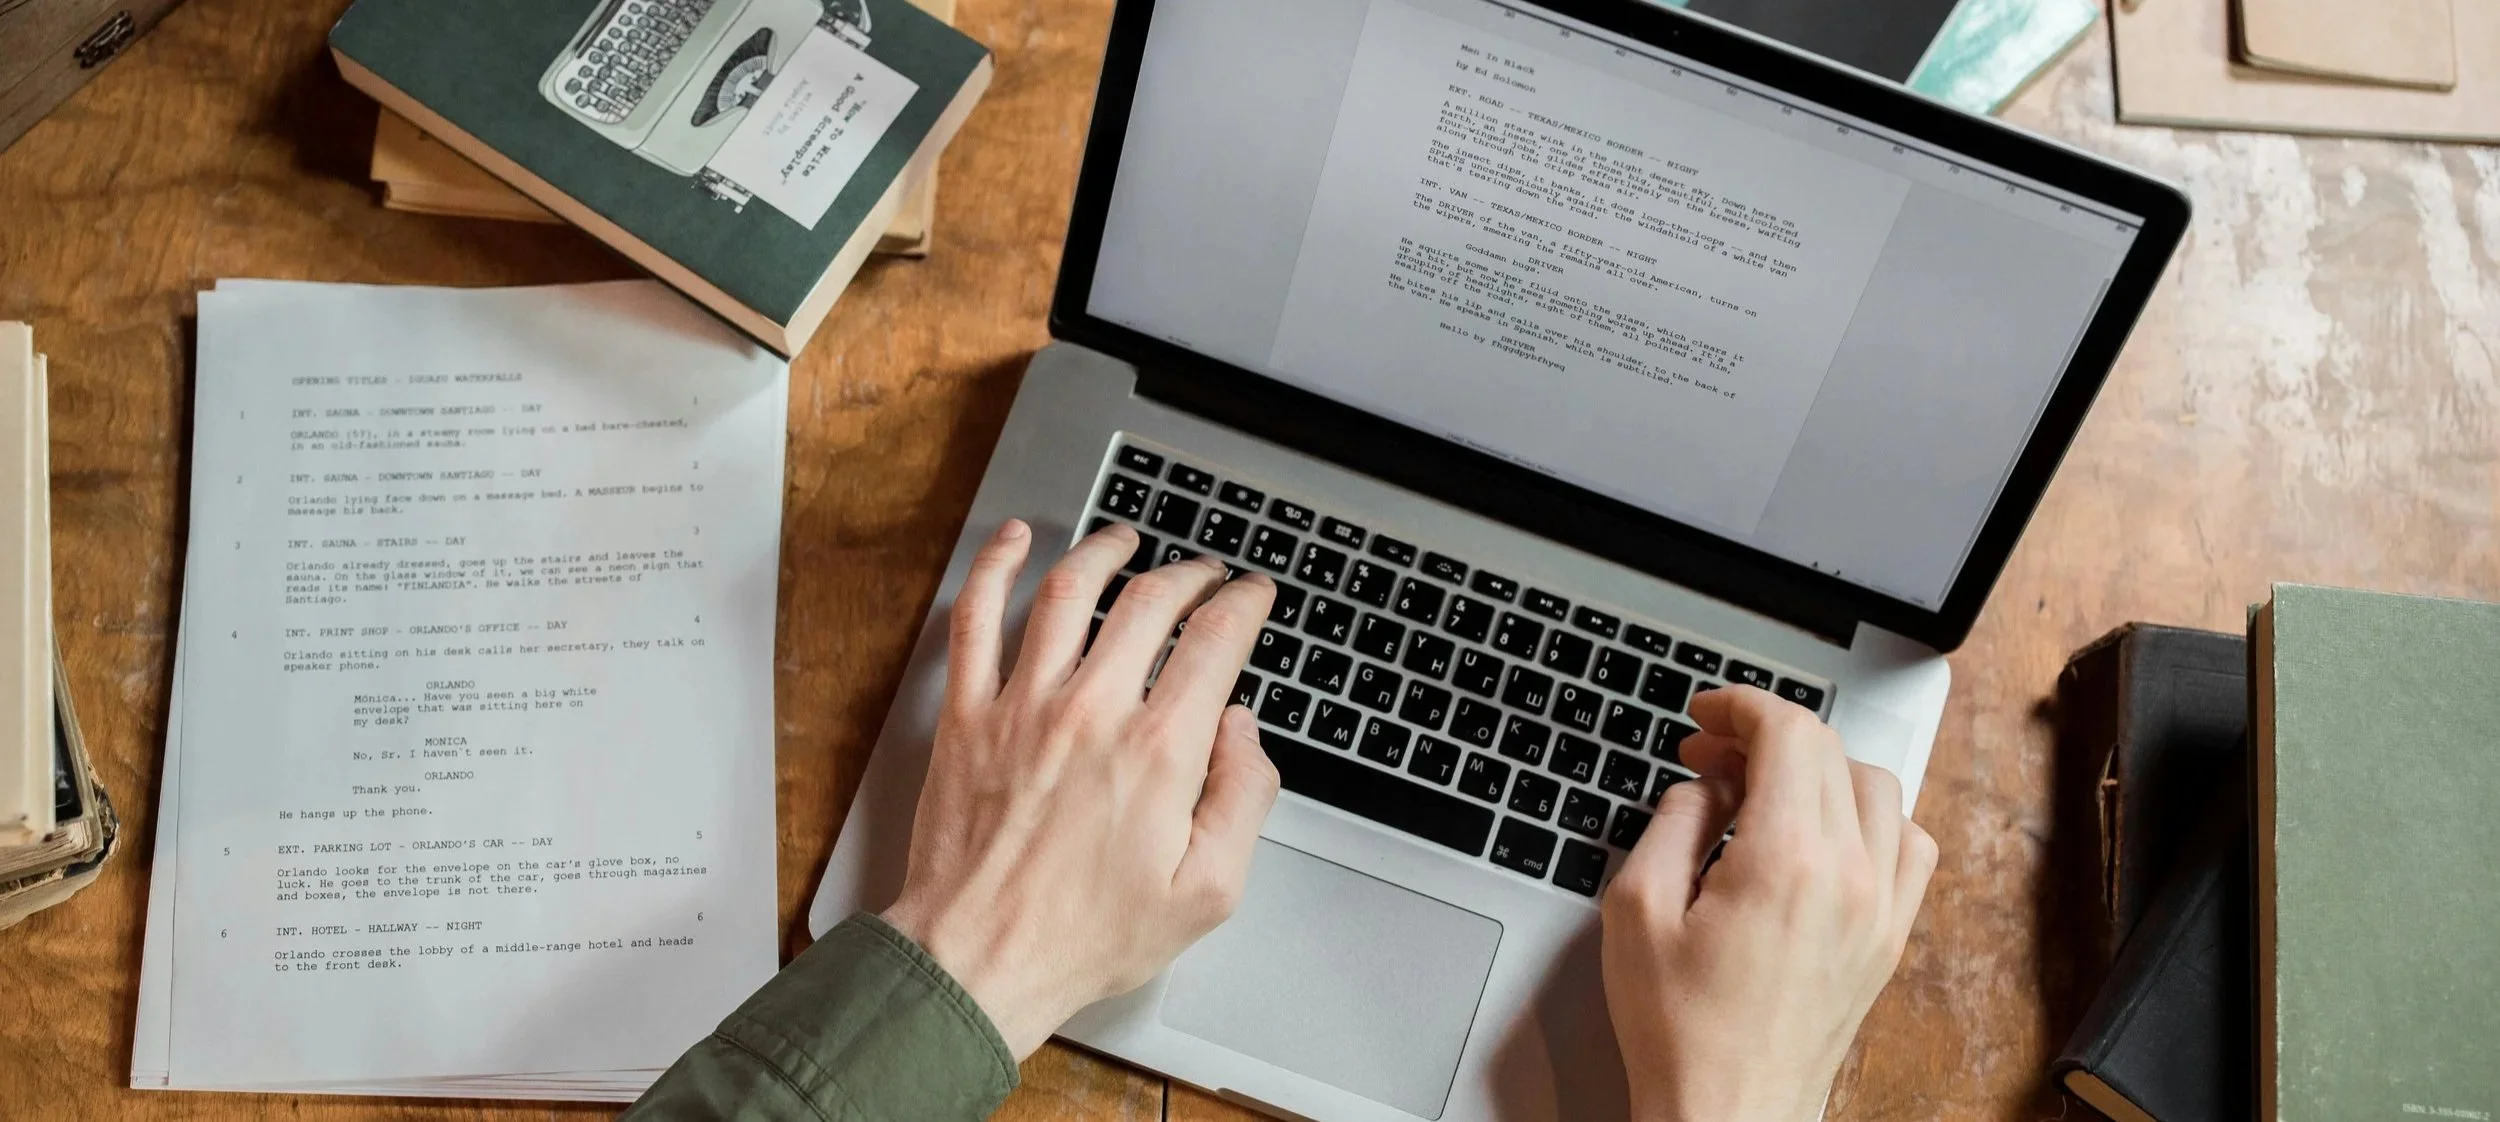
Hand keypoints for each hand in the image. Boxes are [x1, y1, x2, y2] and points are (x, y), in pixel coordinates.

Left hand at [880, 520, 1282, 1058]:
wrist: (980, 960)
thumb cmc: (1087, 936)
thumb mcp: (1208, 892)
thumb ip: (1243, 800)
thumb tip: (1243, 731)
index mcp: (1159, 752)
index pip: (1215, 641)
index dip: (1243, 604)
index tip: (1251, 596)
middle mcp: (1092, 713)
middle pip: (1149, 602)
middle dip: (1189, 575)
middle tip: (1203, 576)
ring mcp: (1023, 707)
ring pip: (1067, 592)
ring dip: (1104, 552)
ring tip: (1125, 541)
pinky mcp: (968, 717)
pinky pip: (976, 620)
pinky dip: (994, 568)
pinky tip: (1013, 541)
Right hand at [1600, 685, 1936, 1121]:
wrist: (1729, 1112)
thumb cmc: (1681, 1031)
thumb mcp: (1637, 909)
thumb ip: (1673, 823)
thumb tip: (1704, 785)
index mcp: (1786, 861)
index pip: (1789, 734)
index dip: (1741, 707)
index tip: (1705, 716)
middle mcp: (1850, 876)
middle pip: (1830, 751)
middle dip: (1765, 734)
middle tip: (1710, 755)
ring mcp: (1881, 908)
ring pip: (1876, 787)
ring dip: (1818, 769)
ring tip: (1761, 790)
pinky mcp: (1891, 937)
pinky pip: (1907, 843)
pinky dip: (1869, 817)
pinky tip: (1821, 833)